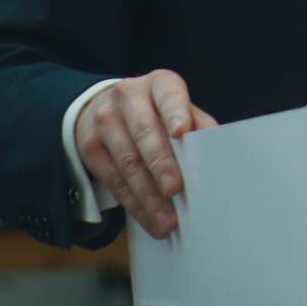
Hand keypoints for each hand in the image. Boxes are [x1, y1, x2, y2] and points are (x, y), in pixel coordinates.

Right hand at [73, 69, 217, 238]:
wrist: (106, 108)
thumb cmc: (156, 113)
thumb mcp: (177, 109)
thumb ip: (197, 126)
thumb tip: (216, 158)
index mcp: (159, 84)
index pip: (168, 94)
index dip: (175, 112)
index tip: (181, 132)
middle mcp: (128, 96)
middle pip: (144, 131)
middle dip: (160, 163)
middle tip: (174, 189)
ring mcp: (105, 120)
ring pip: (128, 162)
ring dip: (149, 196)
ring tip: (167, 221)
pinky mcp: (90, 146)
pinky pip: (114, 181)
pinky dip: (135, 204)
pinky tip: (150, 219)